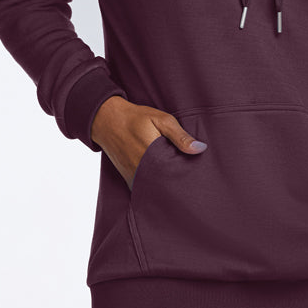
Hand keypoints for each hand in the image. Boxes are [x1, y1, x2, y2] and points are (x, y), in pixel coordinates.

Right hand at [90, 96, 206, 190]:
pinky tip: (164, 182)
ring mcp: (134, 177)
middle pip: (167, 186)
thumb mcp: (161, 120)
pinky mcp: (129, 180)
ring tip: (181, 185)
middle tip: (193, 183)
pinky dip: (155, 187)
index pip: (177, 175)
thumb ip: (180, 136)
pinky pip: (145, 188)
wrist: (107, 120)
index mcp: (153, 157)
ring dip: (167, 186)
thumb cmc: (136, 118)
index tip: (199, 177)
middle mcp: (142, 171)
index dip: (188, 177)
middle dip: (180, 184)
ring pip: (156, 189)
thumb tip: (201, 148)